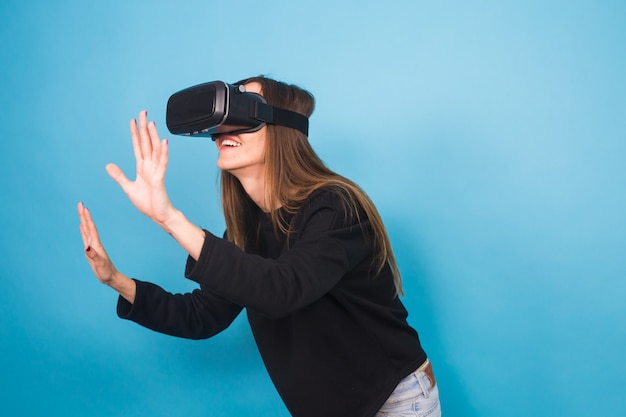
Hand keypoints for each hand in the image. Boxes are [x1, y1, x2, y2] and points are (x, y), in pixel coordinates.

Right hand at [77, 202, 118, 284]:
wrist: (111, 277)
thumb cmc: (106, 272)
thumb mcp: (100, 265)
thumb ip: (93, 256)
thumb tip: (86, 247)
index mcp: (96, 245)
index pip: (91, 229)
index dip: (87, 219)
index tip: (84, 208)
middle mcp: (94, 243)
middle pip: (88, 226)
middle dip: (83, 215)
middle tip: (80, 203)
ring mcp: (92, 246)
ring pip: (87, 230)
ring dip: (83, 220)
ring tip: (80, 210)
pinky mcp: (90, 250)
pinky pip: (86, 237)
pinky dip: (83, 230)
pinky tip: (81, 226)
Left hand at [106, 110, 174, 227]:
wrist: (160, 216)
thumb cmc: (148, 203)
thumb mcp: (129, 188)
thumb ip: (119, 176)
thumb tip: (108, 166)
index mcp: (142, 168)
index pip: (137, 146)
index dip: (135, 133)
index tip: (133, 120)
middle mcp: (150, 166)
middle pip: (146, 143)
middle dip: (144, 128)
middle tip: (143, 112)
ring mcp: (156, 172)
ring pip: (154, 150)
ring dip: (153, 136)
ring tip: (151, 123)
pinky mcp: (159, 179)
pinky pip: (162, 163)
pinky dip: (163, 152)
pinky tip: (163, 142)